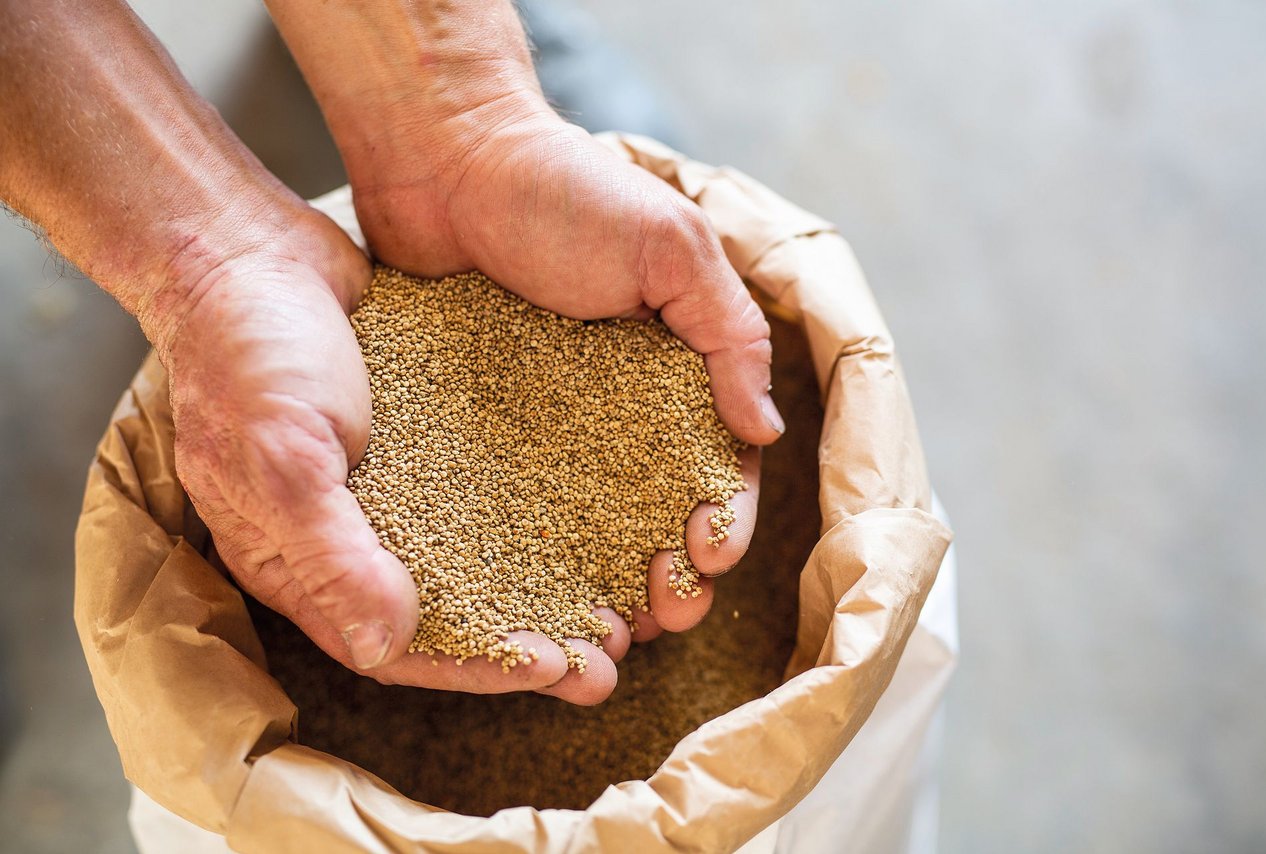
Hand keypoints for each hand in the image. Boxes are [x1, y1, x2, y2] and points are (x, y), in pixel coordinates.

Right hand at [160, 209, 602, 699]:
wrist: (249, 252)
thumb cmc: (247, 351)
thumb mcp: (281, 453)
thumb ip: (331, 552)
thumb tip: (385, 644)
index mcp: (300, 565)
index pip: (396, 648)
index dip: (476, 666)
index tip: (555, 669)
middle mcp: (351, 539)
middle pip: (449, 617)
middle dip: (527, 643)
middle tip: (607, 661)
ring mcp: (390, 491)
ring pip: (478, 562)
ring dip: (544, 588)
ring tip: (618, 604)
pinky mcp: (425, 444)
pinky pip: (486, 494)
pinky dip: (536, 513)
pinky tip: (596, 514)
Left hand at [344, 109, 778, 696]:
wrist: (446, 157)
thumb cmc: (565, 191)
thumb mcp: (669, 247)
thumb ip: (727, 334)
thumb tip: (765, 432)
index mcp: (678, 373)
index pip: (720, 466)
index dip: (724, 520)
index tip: (709, 555)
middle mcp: (619, 411)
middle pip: (658, 515)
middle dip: (672, 573)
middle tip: (662, 615)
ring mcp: (550, 427)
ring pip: (588, 527)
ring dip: (605, 584)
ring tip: (604, 631)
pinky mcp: (483, 431)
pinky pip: (509, 507)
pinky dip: (526, 558)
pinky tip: (523, 600)